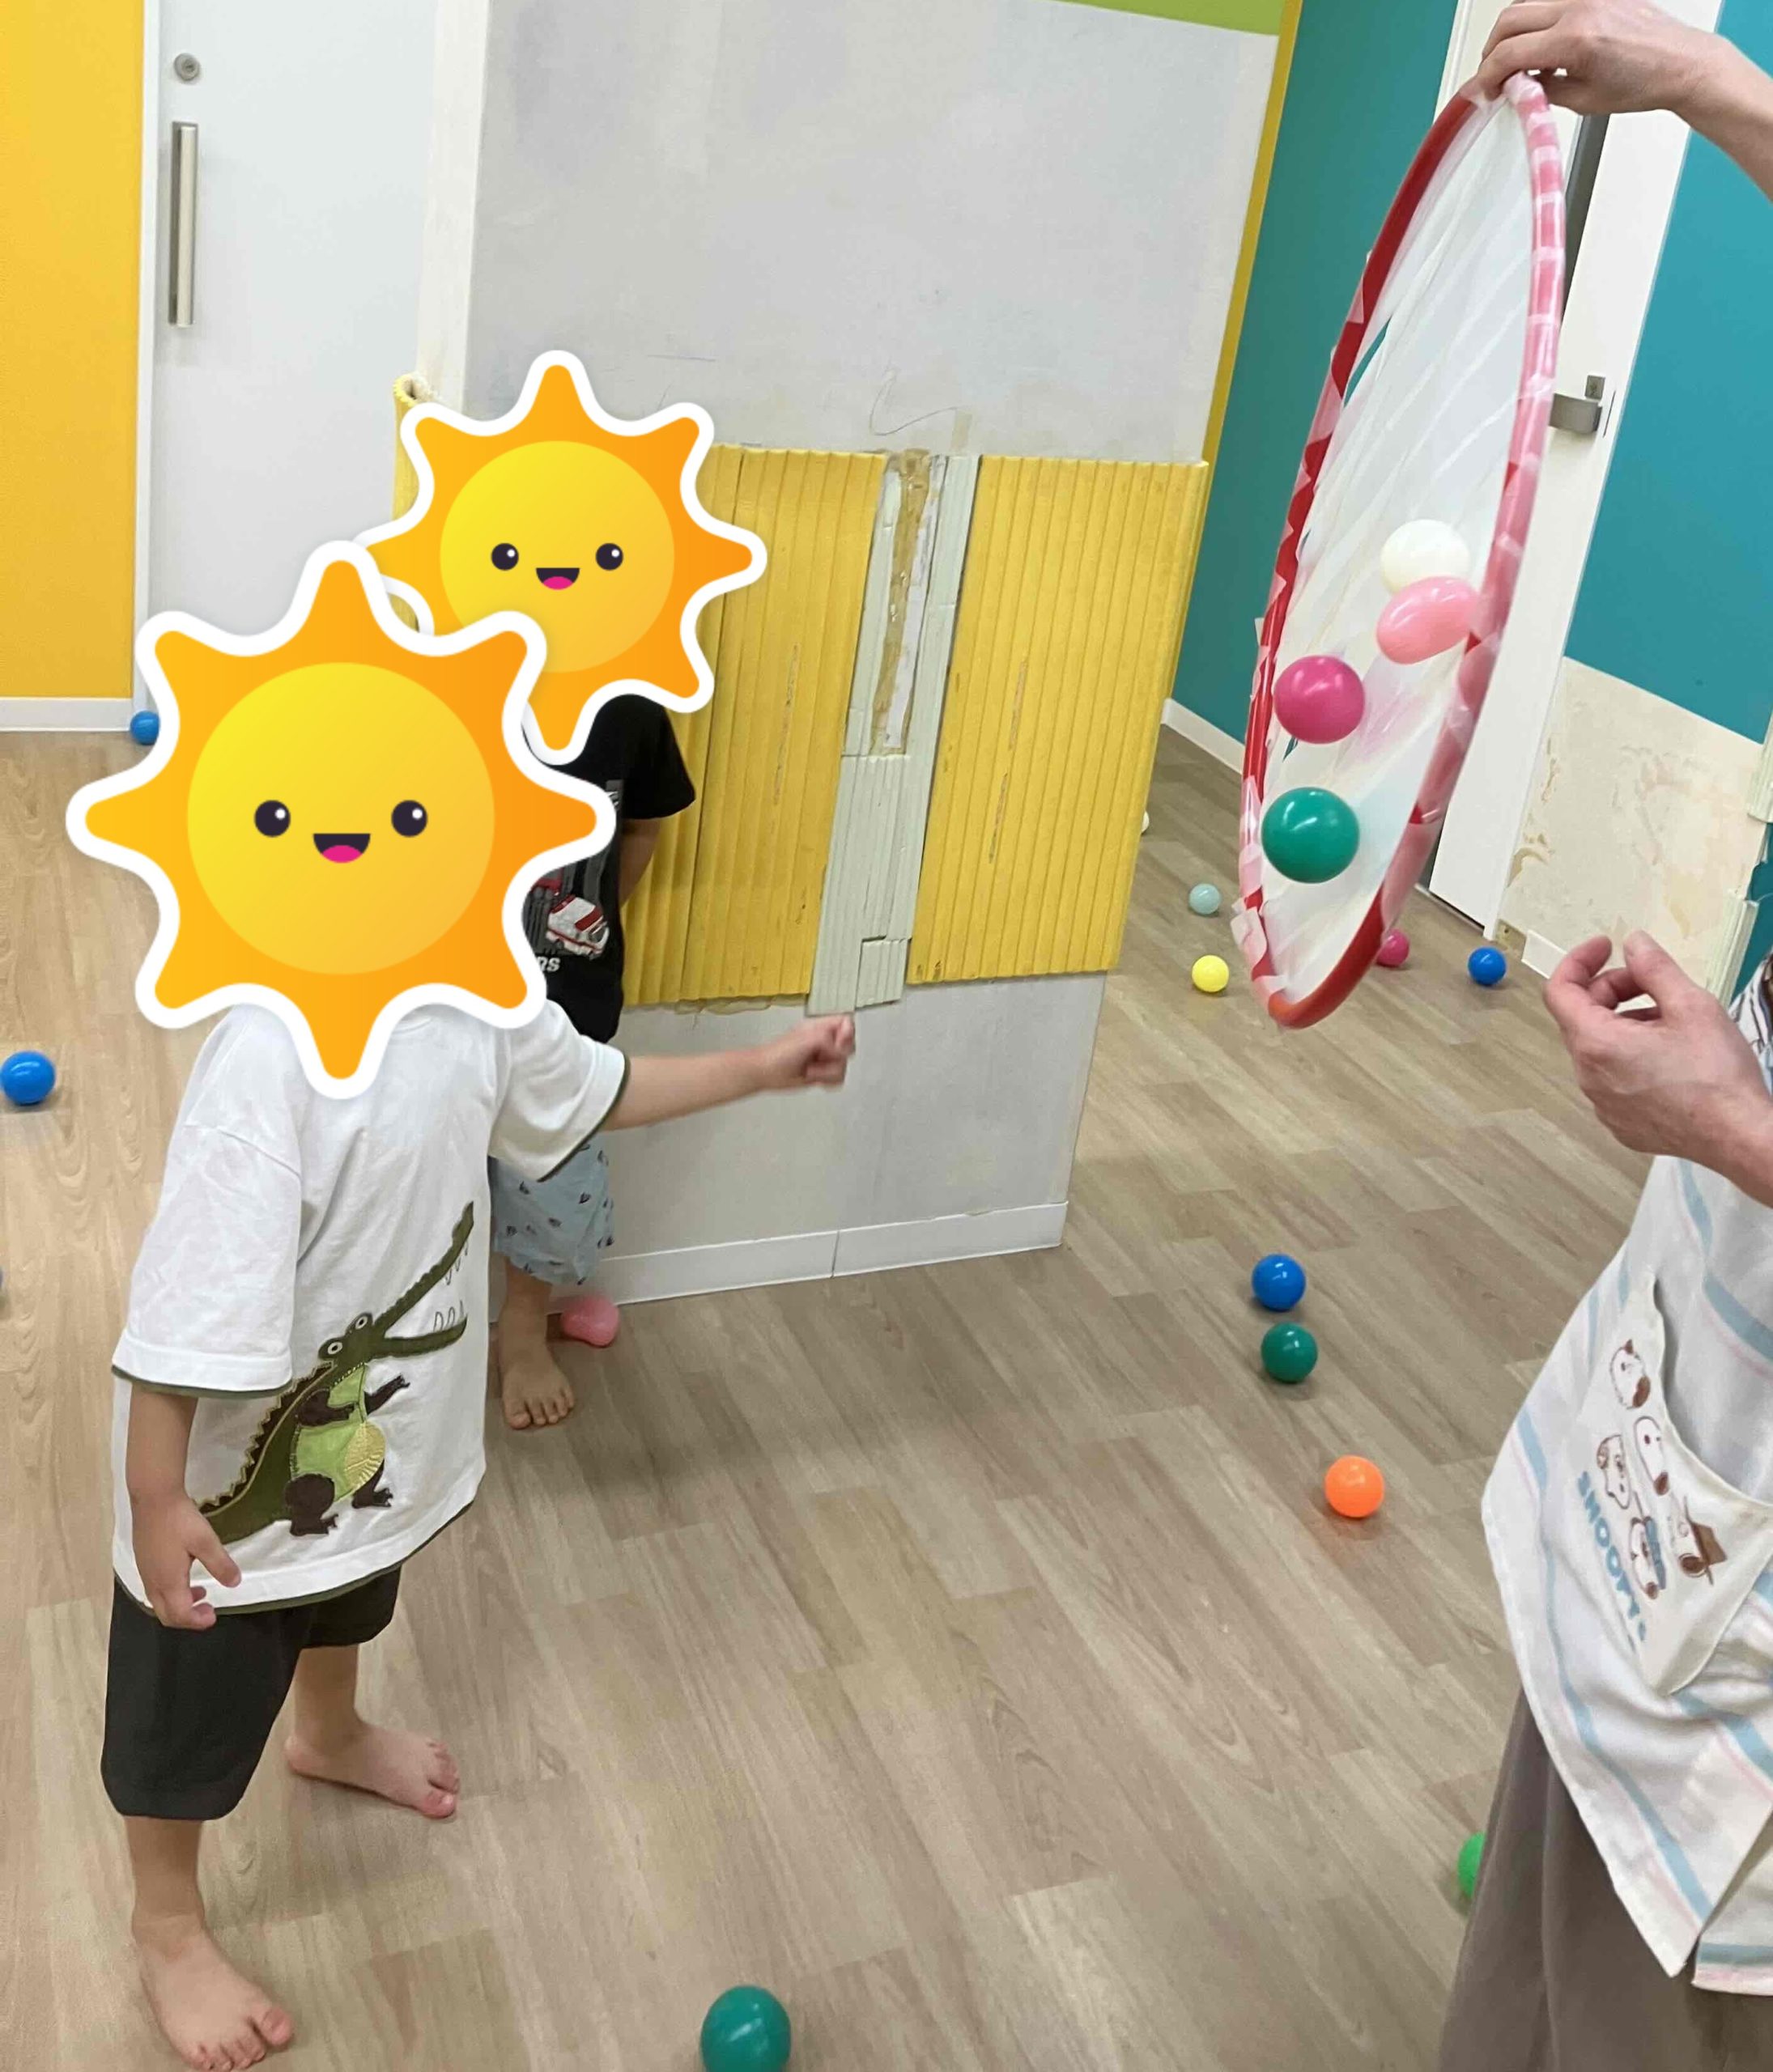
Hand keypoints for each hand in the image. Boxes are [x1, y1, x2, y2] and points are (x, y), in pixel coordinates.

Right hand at [132, 1493, 241, 1629]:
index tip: (213, 1615)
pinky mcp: (143, 1562)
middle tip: (208, 1610)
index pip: (180, 1615)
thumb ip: (221, 1564)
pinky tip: (184, 1576)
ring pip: (159, 1603)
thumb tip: (234, 1583)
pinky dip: (171, 1594)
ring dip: (179, 1605)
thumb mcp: (206, 1541)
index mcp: (168, 1582)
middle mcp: (152, 1582)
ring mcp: (145, 1573)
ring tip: (200, 1593)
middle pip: (166, 1615)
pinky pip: (155, 1590)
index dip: (197, 1621)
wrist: (153, 1498)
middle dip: (187, 1618)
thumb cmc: (179, 1520)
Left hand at [755, 1015, 855, 1091]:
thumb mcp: (808, 1039)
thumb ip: (829, 1041)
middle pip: (849, 1046)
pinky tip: (815, 1078)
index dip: (846, 1034)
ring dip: (827, 1071)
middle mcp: (825, 1041)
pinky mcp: (822, 1073)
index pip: (846, 1023)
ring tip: (811, 1069)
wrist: (767, 1073)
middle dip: (836, 1056)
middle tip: (821, 1057)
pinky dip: (828, 1081)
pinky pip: (838, 1078)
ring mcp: (824, 1058)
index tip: (836, 1043)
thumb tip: (839, 1051)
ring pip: (843, 1065)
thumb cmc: (779, 1053)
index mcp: (821, 1027)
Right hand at [1477, 0, 1718, 116]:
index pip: (1509, 52)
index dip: (1487, 75)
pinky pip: (1550, 2)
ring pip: (1526, 4)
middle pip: (1509, 19)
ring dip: (1512, 33)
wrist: (1679, 63)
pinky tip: (1542, 45)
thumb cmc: (1643, 82)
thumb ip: (1541, 90)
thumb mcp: (1582, 100)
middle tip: (1494, 75)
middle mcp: (1579, 8)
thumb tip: (1516, 86)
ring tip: (1517, 61)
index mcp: (1575, 39)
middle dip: (1492, 50)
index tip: (1484, 89)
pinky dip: (1536, 21)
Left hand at [1544, 932, 1771, 1172]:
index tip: (1606, 947)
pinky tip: (1671, 1054)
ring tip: (1671, 1020)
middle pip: (1581, 1017)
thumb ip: (1655, 968)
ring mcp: (1602, 1104)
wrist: (1738, 1136)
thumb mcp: (1691, 1005)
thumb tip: (1634, 944)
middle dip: (1612, 989)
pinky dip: (1631, 1055)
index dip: (1579, 961)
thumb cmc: (1716, 1075)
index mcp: (1596, 1045)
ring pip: (1599, 1048)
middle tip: (1654, 982)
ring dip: (1625, 1023)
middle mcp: (1589, 1077)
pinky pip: (1613, 1078)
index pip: (1560, 991)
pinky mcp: (1621, 1122)